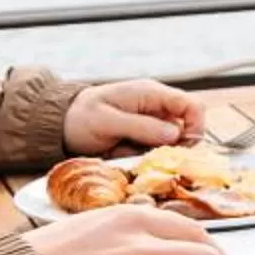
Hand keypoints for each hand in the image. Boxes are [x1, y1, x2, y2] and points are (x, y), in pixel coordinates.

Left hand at [63, 78, 209, 155]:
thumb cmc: (80, 118)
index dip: (196, 127)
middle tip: (159, 160)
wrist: (58, 125)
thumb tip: (175, 134)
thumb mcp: (108, 122)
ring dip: (160, 155)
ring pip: (173, 142)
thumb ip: (141, 127)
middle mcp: (155, 107)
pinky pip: (156, 150)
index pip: (191, 106)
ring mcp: (150, 122)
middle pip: (187, 126)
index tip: (185, 148)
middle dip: (178, 146)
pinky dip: (148, 159)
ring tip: (135, 158)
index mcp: (151, 94)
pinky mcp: (142, 137)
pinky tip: (129, 159)